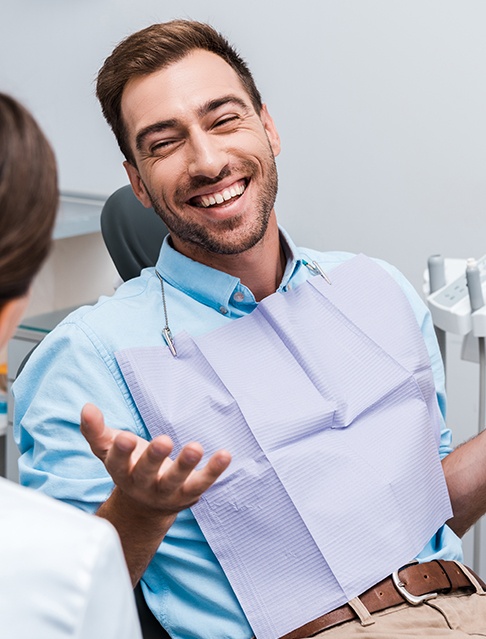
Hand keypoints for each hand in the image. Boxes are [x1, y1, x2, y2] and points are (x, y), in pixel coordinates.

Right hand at [80, 403, 231, 517]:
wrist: (145, 507)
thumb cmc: (129, 466)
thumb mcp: (109, 449)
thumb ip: (96, 430)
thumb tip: (87, 407)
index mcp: (121, 471)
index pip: (117, 463)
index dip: (121, 452)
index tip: (125, 438)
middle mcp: (142, 484)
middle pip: (146, 473)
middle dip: (154, 458)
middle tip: (163, 441)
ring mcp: (167, 492)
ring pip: (175, 481)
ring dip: (185, 465)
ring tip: (195, 447)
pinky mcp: (189, 494)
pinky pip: (202, 482)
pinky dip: (214, 470)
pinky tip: (225, 454)